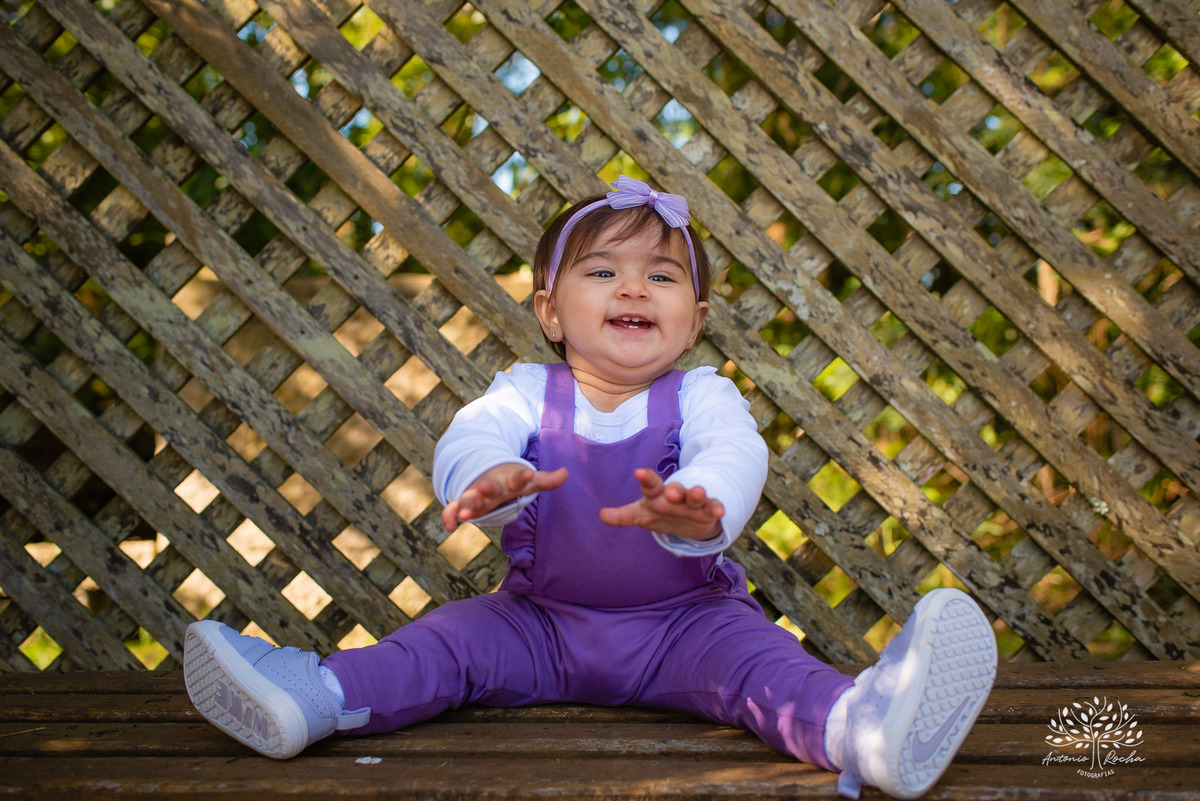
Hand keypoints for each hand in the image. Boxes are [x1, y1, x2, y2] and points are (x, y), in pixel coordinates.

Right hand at [441, 463, 567, 530]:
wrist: (486, 475)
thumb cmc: (511, 482)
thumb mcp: (529, 482)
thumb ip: (547, 480)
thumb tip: (566, 473)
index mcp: (508, 481)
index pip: (516, 479)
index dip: (522, 477)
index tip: (527, 474)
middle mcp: (490, 487)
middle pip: (488, 488)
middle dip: (486, 487)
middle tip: (485, 485)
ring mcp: (475, 495)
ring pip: (469, 499)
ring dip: (466, 505)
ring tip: (465, 514)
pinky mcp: (464, 504)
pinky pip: (453, 509)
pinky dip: (449, 516)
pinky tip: (449, 527)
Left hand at [598, 468, 723, 540]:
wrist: (688, 521)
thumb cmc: (661, 513)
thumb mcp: (641, 515)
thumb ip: (623, 516)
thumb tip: (601, 515)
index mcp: (657, 495)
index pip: (650, 485)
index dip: (645, 479)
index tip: (638, 473)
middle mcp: (676, 495)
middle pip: (676, 489)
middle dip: (675, 490)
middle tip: (671, 492)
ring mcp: (693, 502)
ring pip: (695, 495)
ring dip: (697, 494)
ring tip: (699, 492)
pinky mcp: (707, 511)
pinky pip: (712, 507)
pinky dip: (716, 508)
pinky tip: (719, 511)